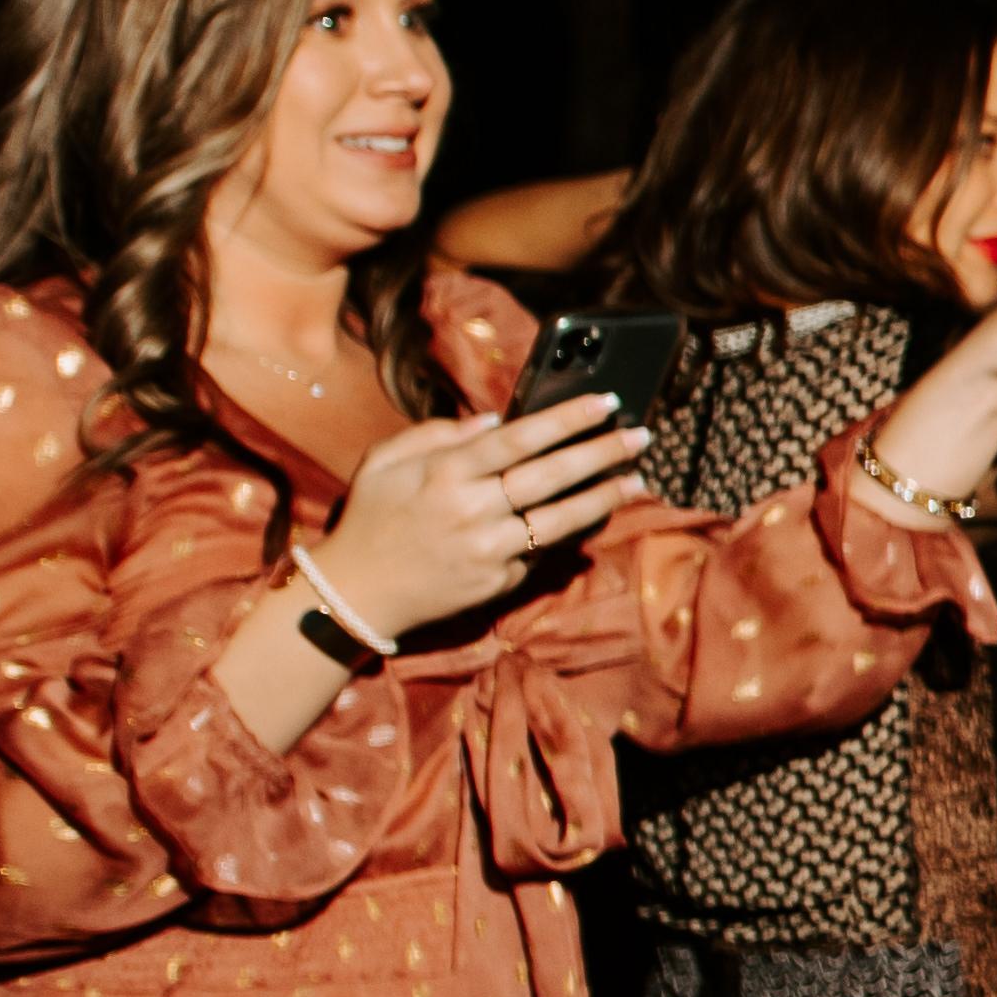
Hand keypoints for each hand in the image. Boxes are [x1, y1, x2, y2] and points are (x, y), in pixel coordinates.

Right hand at [321, 395, 650, 637]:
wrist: (355, 594)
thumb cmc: (371, 518)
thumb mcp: (384, 463)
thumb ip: (435, 435)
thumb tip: (494, 421)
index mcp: (444, 474)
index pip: (519, 439)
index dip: (567, 418)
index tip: (606, 402)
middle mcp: (472, 510)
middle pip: (552, 475)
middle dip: (603, 453)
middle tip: (641, 435)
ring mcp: (489, 550)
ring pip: (561, 519)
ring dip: (605, 498)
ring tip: (637, 479)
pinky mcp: (500, 581)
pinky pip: (542, 550)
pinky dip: (570, 532)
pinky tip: (597, 514)